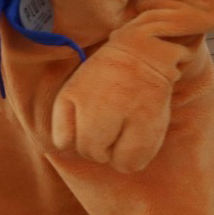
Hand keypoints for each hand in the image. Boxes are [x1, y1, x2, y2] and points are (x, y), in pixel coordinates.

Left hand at [52, 46, 172, 172]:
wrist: (144, 53)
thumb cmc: (106, 77)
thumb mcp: (75, 89)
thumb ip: (64, 121)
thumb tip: (69, 149)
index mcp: (75, 94)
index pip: (63, 141)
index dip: (74, 139)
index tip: (85, 126)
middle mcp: (99, 104)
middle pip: (90, 151)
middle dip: (96, 148)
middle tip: (109, 129)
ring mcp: (126, 113)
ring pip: (114, 161)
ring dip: (117, 156)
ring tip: (123, 134)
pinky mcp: (150, 122)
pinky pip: (137, 162)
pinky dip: (136, 158)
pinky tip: (138, 138)